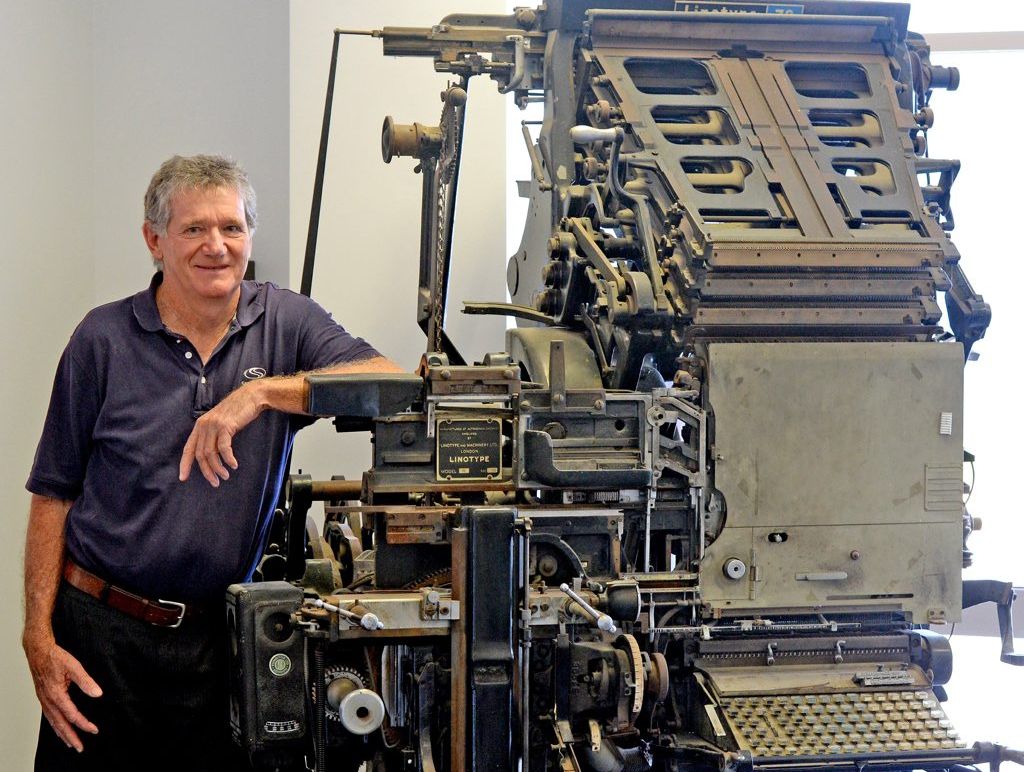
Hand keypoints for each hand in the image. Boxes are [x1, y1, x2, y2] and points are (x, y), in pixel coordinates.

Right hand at [24, 636, 101, 751]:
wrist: (38, 651)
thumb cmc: (55, 657)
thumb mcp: (73, 666)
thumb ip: (85, 681)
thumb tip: (98, 694)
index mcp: (56, 694)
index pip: (72, 715)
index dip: (84, 724)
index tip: (94, 730)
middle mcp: (48, 700)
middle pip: (60, 724)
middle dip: (71, 736)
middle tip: (80, 748)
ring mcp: (44, 700)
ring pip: (53, 722)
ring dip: (62, 734)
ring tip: (71, 744)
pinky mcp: (43, 698)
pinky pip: (49, 716)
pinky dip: (55, 726)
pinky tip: (60, 729)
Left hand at [179, 383, 262, 486]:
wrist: (251, 396)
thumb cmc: (238, 411)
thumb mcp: (221, 423)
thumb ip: (214, 435)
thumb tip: (212, 455)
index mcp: (200, 426)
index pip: (188, 448)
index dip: (185, 464)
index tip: (183, 478)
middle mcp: (203, 425)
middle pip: (200, 454)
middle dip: (206, 471)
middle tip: (215, 482)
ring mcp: (214, 425)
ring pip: (210, 453)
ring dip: (218, 468)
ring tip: (225, 476)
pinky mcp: (225, 426)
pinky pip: (224, 448)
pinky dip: (228, 459)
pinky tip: (233, 465)